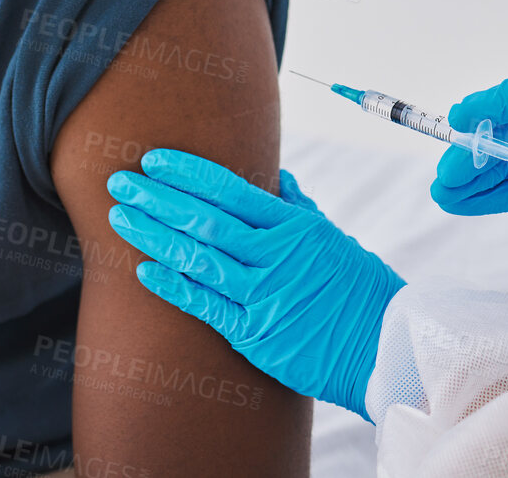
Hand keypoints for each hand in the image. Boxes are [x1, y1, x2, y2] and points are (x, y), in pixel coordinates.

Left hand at [106, 149, 404, 419]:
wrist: (387, 348)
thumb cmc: (360, 291)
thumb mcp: (334, 240)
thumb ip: (298, 209)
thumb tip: (277, 177)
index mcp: (294, 227)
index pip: (230, 189)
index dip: (187, 172)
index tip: (153, 159)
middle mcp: (276, 257)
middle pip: (205, 219)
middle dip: (158, 198)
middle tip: (120, 182)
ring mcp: (265, 296)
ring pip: (199, 258)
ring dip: (155, 236)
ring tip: (121, 217)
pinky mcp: (257, 334)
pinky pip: (206, 305)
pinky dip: (174, 286)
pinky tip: (144, 270)